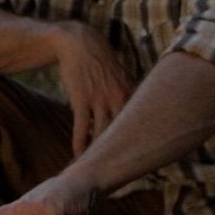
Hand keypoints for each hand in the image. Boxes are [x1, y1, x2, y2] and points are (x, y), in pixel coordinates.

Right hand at [52, 22, 134, 155]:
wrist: (78, 43)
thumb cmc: (98, 60)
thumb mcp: (119, 75)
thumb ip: (126, 93)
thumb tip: (131, 111)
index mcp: (130, 93)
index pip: (137, 123)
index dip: (137, 142)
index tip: (137, 158)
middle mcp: (118, 98)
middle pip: (120, 132)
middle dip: (119, 152)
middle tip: (118, 170)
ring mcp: (99, 100)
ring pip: (101, 133)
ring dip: (97, 151)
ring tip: (95, 166)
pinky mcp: (81, 100)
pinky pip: (81, 128)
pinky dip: (79, 143)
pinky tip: (77, 155)